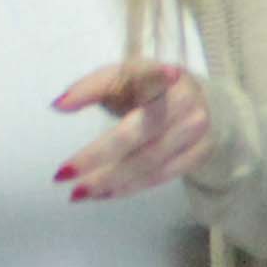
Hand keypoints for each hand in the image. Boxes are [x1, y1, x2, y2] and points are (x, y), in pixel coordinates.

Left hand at [53, 60, 212, 203]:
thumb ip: (92, 87)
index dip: (134, 82)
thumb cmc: (152, 91)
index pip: (143, 78)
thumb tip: (58, 106)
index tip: (114, 89)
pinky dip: (129, 187)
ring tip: (78, 192)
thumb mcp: (124, 79)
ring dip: (109, 179)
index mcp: (160, 72)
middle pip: (137, 131)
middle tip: (62, 175)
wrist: (208, 106)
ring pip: (148, 160)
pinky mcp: (201, 153)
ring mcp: (196, 127)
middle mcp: (184, 98)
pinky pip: (161, 175)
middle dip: (97, 155)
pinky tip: (104, 194)